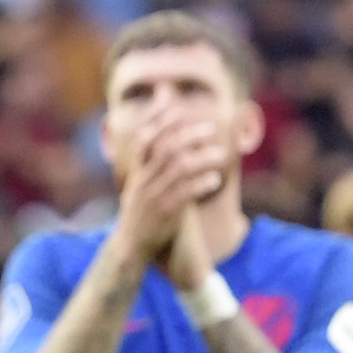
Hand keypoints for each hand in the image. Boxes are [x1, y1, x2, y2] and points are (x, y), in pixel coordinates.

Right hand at [113, 130, 212, 268]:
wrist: (131, 246)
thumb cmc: (140, 212)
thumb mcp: (137, 186)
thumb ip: (149, 164)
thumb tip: (161, 143)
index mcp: (136, 172)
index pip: (144, 139)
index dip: (158, 120)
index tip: (176, 107)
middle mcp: (143, 180)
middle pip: (166, 148)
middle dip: (189, 135)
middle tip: (210, 129)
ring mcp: (154, 196)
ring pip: (179, 168)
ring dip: (203, 158)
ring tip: (221, 155)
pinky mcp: (166, 212)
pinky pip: (186, 193)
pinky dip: (202, 183)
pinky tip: (215, 179)